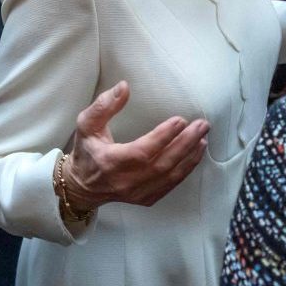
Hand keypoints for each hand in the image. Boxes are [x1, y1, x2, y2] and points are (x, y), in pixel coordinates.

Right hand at [64, 81, 206, 212]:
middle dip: (185, 144)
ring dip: (190, 157)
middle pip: (162, 164)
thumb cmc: (86, 151)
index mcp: (110, 162)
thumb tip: (124, 86)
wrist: (82, 187)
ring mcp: (137, 193)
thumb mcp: (86, 125)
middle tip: (202, 125)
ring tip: (203, 138)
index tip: (180, 120)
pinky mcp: (146, 199)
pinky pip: (170, 185)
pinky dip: (186, 170)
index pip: (141, 151)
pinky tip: (195, 154)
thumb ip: (103, 106)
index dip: (163, 137)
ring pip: (169, 176)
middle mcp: (125, 182)